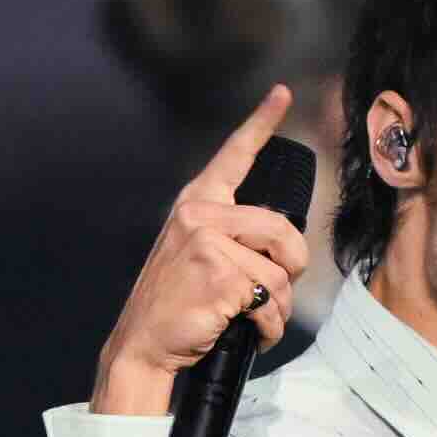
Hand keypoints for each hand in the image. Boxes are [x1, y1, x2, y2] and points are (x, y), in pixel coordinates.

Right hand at [91, 89, 317, 420]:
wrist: (143, 342)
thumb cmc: (176, 302)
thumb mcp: (195, 252)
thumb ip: (229, 233)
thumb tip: (282, 242)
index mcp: (197, 202)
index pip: (234, 155)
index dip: (261, 122)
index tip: (281, 93)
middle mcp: (201, 214)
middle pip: (282, 229)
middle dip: (293, 267)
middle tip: (278, 290)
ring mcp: (209, 243)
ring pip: (279, 273)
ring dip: (279, 307)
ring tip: (257, 319)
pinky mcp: (220, 276)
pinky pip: (270, 301)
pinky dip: (269, 327)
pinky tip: (251, 332)